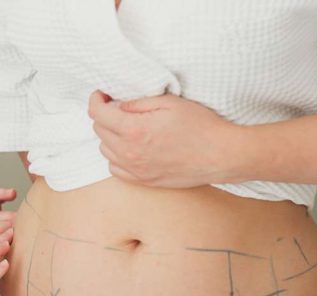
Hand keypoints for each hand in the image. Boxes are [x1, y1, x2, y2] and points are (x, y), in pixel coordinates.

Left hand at [88, 91, 246, 187]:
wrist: (221, 154)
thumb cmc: (200, 125)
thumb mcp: (169, 102)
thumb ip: (137, 102)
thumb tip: (117, 104)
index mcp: (134, 129)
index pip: (98, 113)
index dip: (95, 100)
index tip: (101, 94)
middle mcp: (129, 152)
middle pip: (99, 130)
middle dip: (104, 115)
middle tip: (118, 107)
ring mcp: (135, 169)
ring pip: (105, 150)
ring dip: (110, 136)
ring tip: (127, 127)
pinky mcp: (143, 181)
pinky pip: (115, 168)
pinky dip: (116, 156)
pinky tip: (130, 147)